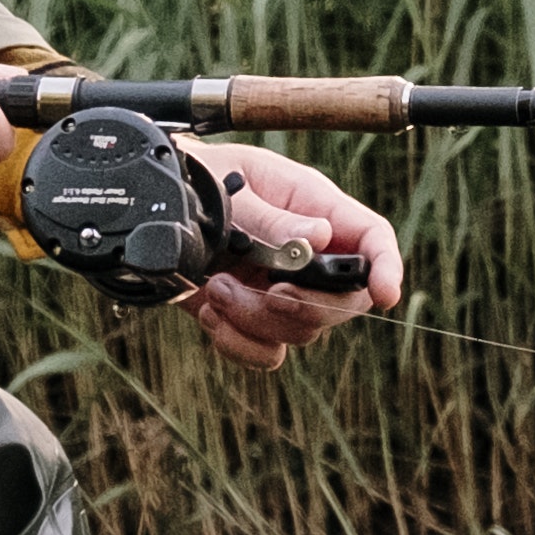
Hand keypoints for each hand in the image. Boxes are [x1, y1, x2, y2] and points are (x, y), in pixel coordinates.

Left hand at [176, 140, 403, 374]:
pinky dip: (237, 343)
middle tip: (272, 294)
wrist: (148, 209)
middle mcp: (307, 255)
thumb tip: (319, 237)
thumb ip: (269, 216)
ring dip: (257, 319)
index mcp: (313, 207)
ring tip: (218, 286)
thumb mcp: (227, 187)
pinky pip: (267, 353)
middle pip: (345, 301)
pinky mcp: (253, 319)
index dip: (386, 266)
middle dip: (309, 307)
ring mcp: (282, 291)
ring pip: (301, 331)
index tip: (385, 295)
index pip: (371, 237)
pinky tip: (209, 310)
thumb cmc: (195, 181)